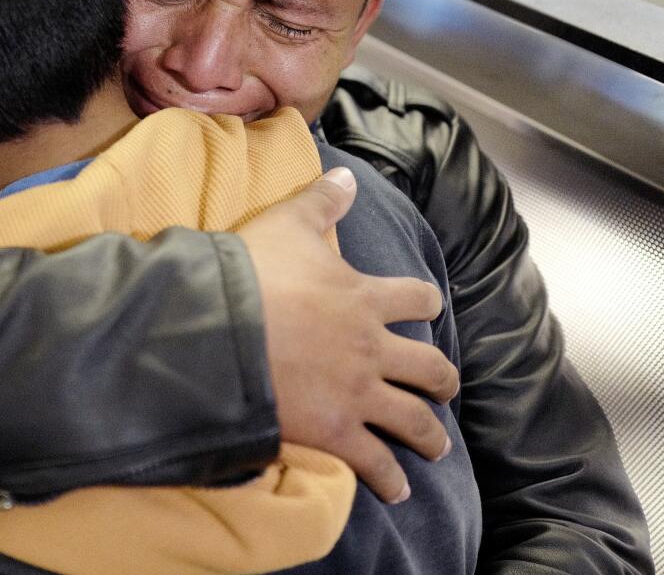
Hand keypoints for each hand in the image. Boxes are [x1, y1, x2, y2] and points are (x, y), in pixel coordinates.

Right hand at [238, 167, 459, 504]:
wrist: (221, 329)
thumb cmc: (251, 273)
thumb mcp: (287, 223)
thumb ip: (321, 199)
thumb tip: (346, 172)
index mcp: (364, 297)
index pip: (416, 297)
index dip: (426, 302)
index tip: (428, 309)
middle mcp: (372, 348)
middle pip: (430, 366)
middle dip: (440, 378)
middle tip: (441, 386)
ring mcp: (358, 393)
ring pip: (414, 419)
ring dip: (428, 435)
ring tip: (434, 446)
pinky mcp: (336, 431)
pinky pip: (376, 463)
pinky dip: (390, 480)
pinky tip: (398, 491)